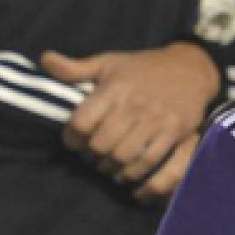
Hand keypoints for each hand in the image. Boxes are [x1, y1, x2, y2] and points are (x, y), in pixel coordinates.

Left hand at [43, 42, 219, 191]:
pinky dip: (137, 175)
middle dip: (90, 155)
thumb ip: (75, 69)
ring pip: (125, 157)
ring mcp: (156, 121)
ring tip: (106, 165)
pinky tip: (127, 175)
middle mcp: (134, 106)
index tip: (71, 140)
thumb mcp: (107, 62)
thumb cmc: (141, 67)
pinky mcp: (175, 133)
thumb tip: (45, 59)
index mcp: (114, 89)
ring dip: (111, 167)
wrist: (190, 68)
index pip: (82, 122)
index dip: (71, 137)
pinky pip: (153, 162)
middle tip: (89, 156)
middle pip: (101, 144)